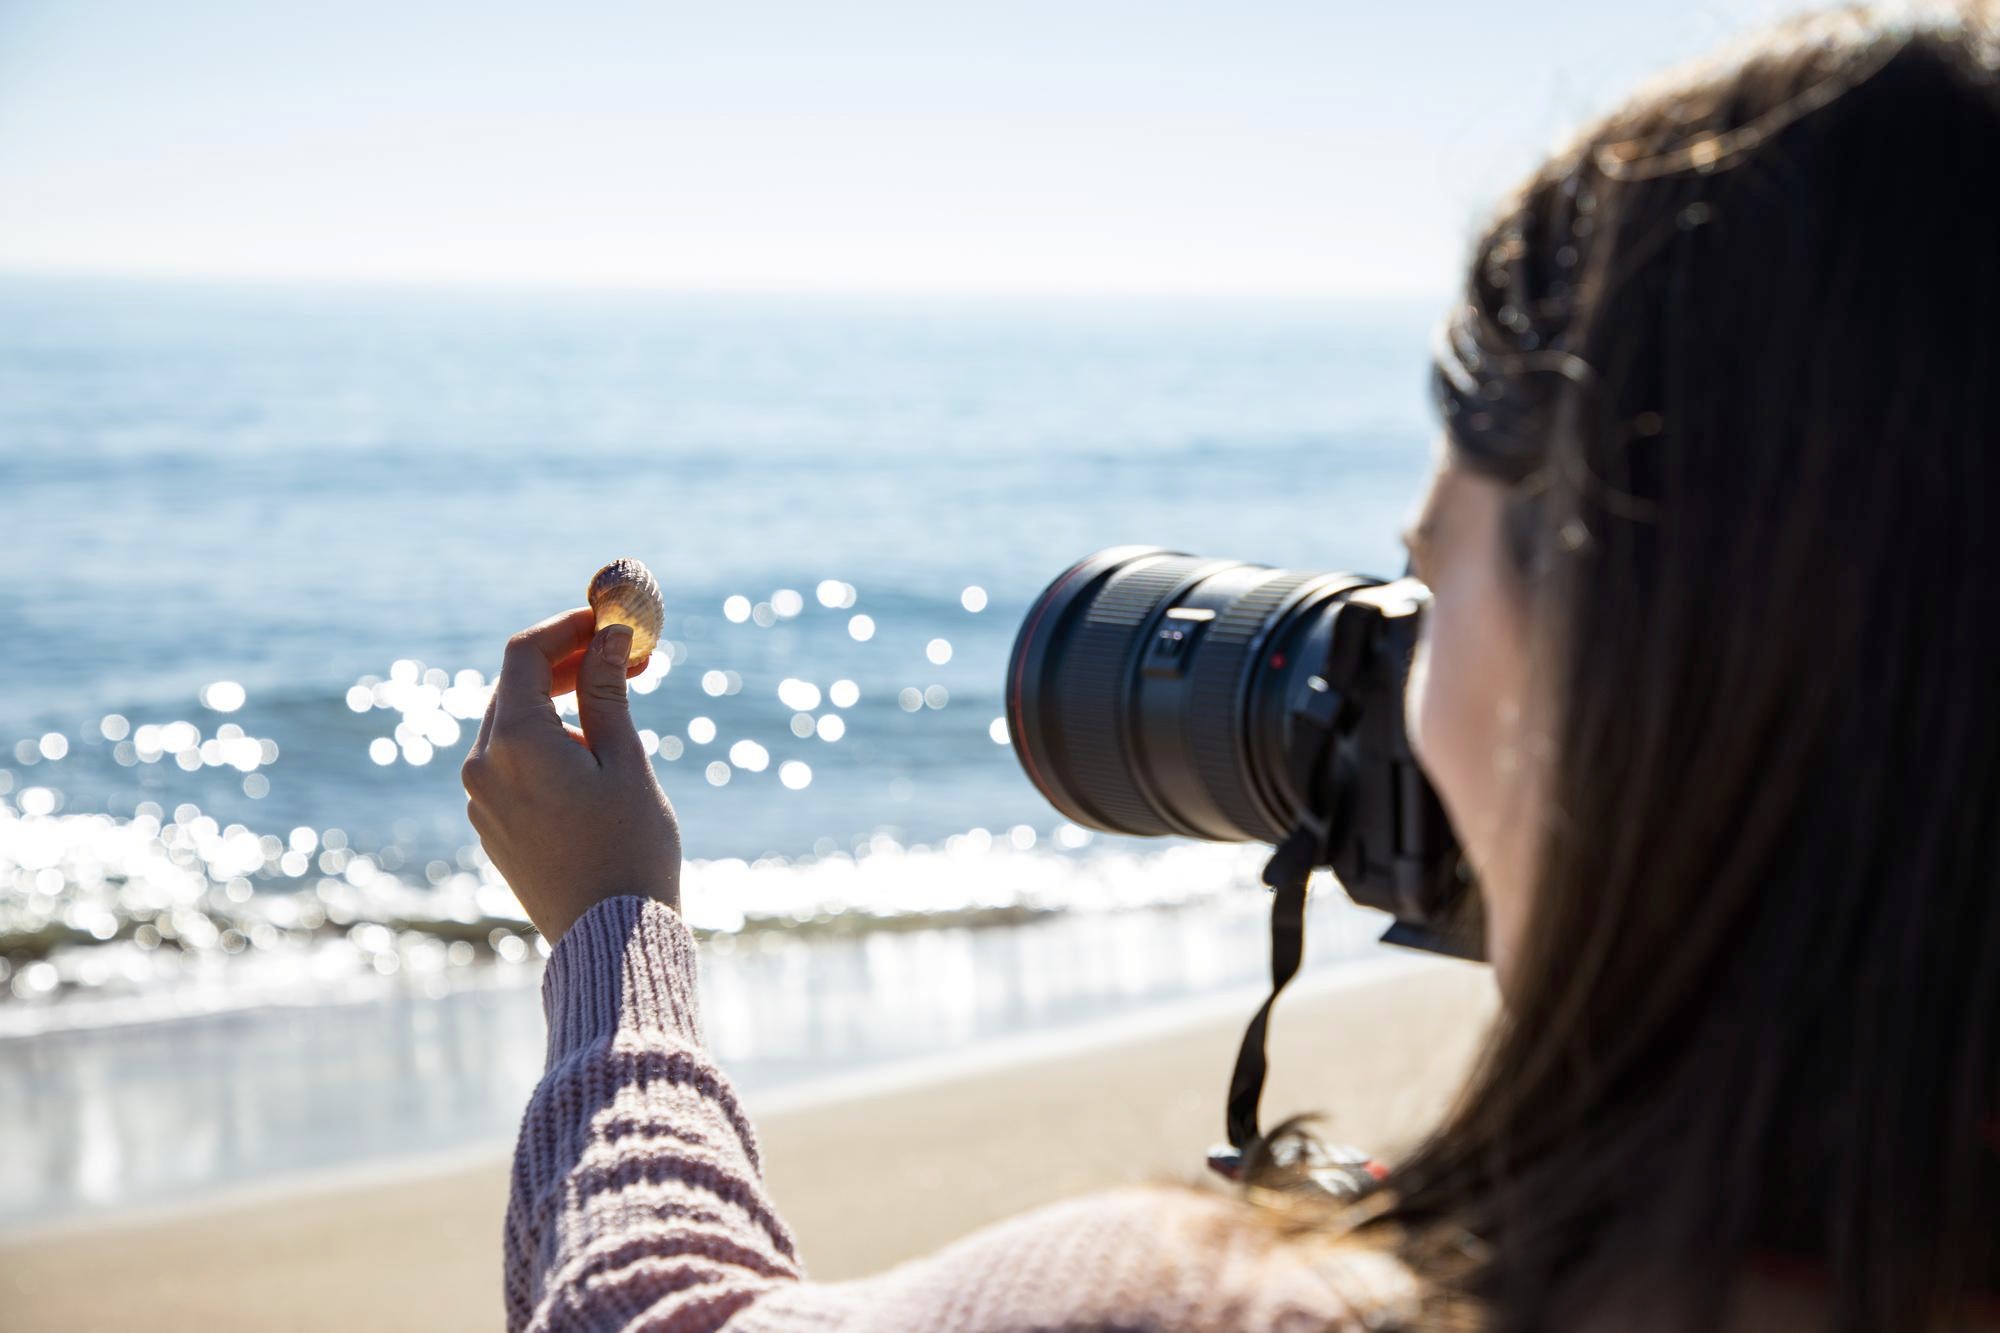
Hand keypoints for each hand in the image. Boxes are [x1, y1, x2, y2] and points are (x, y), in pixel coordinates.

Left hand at [460, 607, 681, 944]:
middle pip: (513, 687)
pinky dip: (545, 742)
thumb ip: (607, 692)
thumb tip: (605, 635)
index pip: (524, 654)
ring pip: (510, 725)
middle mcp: (483, 766)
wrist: (610, 940)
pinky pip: (510, 763)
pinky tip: (591, 755)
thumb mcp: (626, 760)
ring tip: (615, 707)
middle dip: (565, 664)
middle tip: (623, 657)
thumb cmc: (630, 849)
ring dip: (556, 703)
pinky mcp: (491, 826)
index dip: (565, 627)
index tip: (606, 621)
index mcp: (516, 743)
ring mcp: (481, 799)